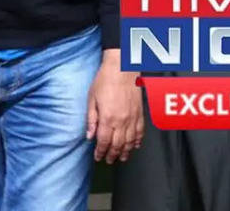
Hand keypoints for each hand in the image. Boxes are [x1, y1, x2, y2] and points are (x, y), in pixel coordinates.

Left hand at [86, 49, 142, 163]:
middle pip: (117, 145)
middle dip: (112, 155)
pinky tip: (135, 146)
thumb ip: (91, 119)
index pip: (104, 141)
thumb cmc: (105, 80)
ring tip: (121, 158)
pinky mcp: (140, 114)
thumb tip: (89, 136)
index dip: (100, 152)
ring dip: (125, 152)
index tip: (97, 156)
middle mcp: (121, 121)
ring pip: (130, 142)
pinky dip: (137, 141)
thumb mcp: (91, 99)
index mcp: (107, 118)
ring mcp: (132, 118)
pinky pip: (140, 132)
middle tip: (108, 160)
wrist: (122, 69)